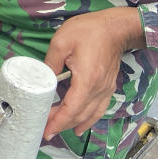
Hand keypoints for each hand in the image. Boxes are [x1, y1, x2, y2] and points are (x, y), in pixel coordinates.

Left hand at [43, 7, 144, 138]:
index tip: (47, 131)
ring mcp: (105, 89)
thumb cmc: (90, 30)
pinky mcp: (108, 86)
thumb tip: (42, 78)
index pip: (71, 109)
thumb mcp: (62, 42)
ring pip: (90, 114)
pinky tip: (80, 126)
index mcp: (86, 79)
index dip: (58, 122)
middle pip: (80, 115)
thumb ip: (51, 62)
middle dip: (62, 125)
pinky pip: (98, 109)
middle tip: (45, 130)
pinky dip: (88, 120)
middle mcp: (98, 89)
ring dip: (73, 124)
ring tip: (58, 130)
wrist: (116, 27)